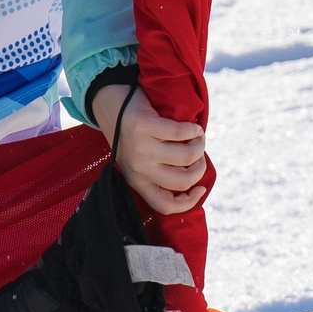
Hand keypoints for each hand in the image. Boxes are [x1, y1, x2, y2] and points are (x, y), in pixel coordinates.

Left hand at [90, 82, 207, 215]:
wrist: (112, 106)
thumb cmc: (135, 136)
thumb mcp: (141, 160)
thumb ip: (160, 173)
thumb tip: (195, 182)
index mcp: (137, 181)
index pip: (165, 206)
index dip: (189, 201)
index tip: (201, 187)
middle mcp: (137, 168)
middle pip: (183, 181)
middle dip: (199, 167)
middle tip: (199, 154)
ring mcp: (139, 148)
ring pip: (186, 156)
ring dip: (199, 145)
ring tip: (197, 138)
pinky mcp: (143, 125)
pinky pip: (181, 132)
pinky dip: (193, 130)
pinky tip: (193, 127)